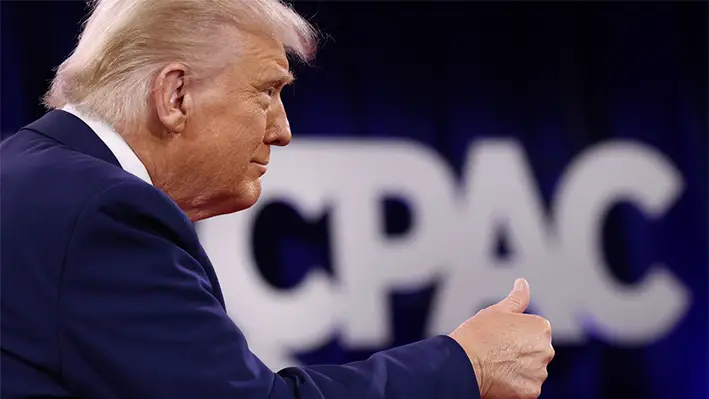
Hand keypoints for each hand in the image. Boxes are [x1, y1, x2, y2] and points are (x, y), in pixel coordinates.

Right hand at [449, 278, 553, 398]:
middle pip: (535, 352)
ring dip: (519, 369)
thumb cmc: (477, 334)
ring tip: (497, 365)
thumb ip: (517, 298)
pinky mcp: (531, 391)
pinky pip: (526, 387)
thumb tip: (523, 283)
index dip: (515, 334)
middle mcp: (546, 350)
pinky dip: (515, 384)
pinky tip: (499, 378)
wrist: (463, 363)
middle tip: (497, 352)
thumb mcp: (496, 311)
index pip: (534, 332)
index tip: (500, 337)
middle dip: (521, 352)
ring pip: (532, 370)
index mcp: (541, 327)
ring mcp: (539, 372)